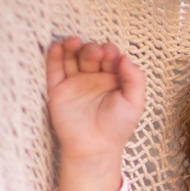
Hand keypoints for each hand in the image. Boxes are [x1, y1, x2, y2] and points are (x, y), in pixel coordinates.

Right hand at [46, 37, 145, 190]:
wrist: (95, 148)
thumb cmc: (117, 128)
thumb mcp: (135, 103)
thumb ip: (135, 79)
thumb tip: (125, 57)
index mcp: (112, 79)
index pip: (110, 57)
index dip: (110, 52)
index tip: (112, 57)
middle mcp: (93, 78)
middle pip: (91, 54)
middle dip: (93, 49)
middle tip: (97, 54)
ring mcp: (75, 83)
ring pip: (72, 57)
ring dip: (73, 46)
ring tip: (74, 42)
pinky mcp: (58, 90)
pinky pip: (54, 69)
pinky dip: (54, 56)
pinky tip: (59, 47)